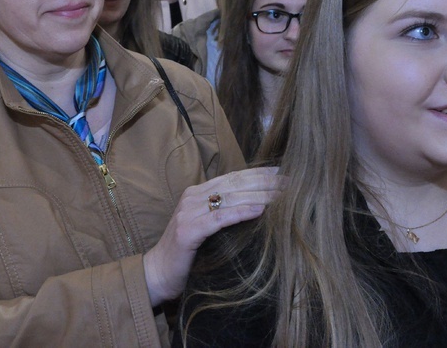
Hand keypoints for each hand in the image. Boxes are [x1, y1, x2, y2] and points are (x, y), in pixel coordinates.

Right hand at [143, 166, 283, 305]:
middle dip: (263, 182)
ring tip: (281, 194)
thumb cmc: (186, 253)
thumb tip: (258, 205)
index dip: (258, 173)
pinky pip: (219, 218)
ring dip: (258, 195)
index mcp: (196, 193)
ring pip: (229, 198)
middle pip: (234, 184)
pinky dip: (241, 212)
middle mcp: (192, 197)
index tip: (281, 171)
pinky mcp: (188, 230)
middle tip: (289, 181)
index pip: (232, 177)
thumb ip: (222, 212)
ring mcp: (188, 212)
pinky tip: (259, 210)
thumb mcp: (205, 226)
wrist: (157, 274)